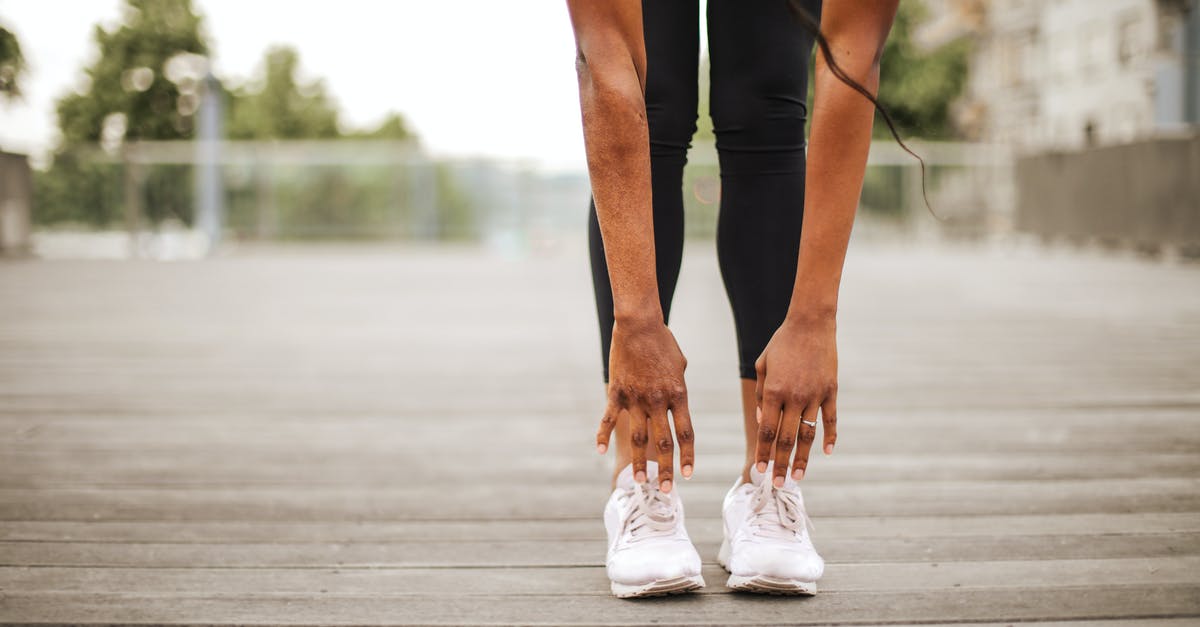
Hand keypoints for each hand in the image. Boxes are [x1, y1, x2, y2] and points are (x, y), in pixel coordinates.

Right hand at [596, 316, 694, 492]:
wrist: (638, 325)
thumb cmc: (663, 342)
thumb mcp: (680, 366)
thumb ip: (678, 389)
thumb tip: (675, 405)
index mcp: (678, 394)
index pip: (686, 432)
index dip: (687, 456)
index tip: (687, 475)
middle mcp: (658, 400)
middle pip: (664, 442)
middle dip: (666, 469)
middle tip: (666, 491)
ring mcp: (636, 398)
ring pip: (638, 437)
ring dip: (639, 462)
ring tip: (639, 481)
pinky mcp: (617, 392)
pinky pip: (608, 418)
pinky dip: (603, 435)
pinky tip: (600, 451)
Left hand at [754, 315, 837, 485]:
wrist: (811, 324)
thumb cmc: (781, 344)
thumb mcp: (762, 366)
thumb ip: (761, 395)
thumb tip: (762, 422)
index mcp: (773, 391)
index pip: (767, 430)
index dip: (764, 453)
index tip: (760, 470)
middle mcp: (794, 397)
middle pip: (786, 439)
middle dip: (781, 464)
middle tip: (778, 484)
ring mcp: (815, 395)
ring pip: (808, 434)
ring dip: (803, 458)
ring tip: (798, 477)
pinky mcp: (831, 391)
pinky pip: (831, 420)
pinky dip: (830, 437)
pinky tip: (827, 453)